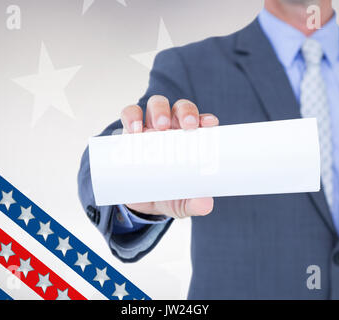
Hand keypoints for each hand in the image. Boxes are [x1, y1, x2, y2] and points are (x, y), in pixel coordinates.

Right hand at [120, 95, 218, 218]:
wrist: (140, 204)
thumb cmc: (169, 196)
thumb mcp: (182, 204)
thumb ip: (194, 205)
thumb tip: (205, 205)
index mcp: (191, 140)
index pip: (202, 122)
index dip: (207, 120)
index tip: (209, 125)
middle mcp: (173, 128)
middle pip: (181, 108)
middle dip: (185, 112)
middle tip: (186, 127)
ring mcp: (151, 127)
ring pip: (156, 104)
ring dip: (159, 110)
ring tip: (158, 128)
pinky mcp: (130, 132)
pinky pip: (130, 114)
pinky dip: (132, 116)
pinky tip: (133, 130)